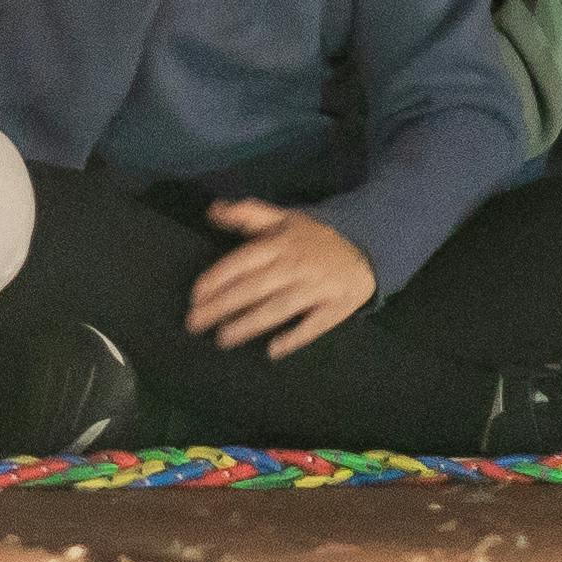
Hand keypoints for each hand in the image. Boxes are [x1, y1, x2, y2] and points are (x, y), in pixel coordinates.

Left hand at [185, 197, 380, 359]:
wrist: (366, 247)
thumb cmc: (314, 237)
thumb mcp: (283, 217)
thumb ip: (247, 215)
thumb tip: (212, 210)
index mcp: (280, 243)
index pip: (242, 261)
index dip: (217, 279)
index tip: (194, 296)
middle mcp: (295, 265)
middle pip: (253, 288)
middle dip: (222, 307)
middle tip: (194, 324)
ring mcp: (316, 288)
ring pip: (278, 308)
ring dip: (249, 324)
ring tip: (224, 339)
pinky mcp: (336, 308)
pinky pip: (313, 326)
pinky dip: (294, 338)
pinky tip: (273, 351)